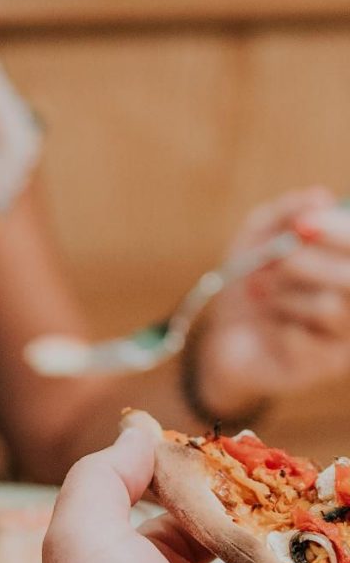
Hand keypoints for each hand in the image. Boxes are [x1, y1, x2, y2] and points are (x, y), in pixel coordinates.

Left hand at [44, 427, 349, 562]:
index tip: (249, 442)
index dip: (213, 477)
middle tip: (308, 468)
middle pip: (239, 538)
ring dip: (314, 532)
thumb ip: (106, 477)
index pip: (182, 511)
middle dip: (272, 503)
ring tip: (342, 491)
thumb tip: (137, 430)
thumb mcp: (81, 535)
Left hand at [194, 188, 349, 410]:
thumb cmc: (252, 284)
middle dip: (305, 263)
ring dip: (286, 296)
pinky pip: (309, 342)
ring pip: (332, 307)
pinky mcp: (328, 365)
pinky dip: (281, 328)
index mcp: (348, 263)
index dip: (338, 231)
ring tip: (261, 293)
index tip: (301, 224)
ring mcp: (349, 334)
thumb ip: (284, 214)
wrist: (225, 339)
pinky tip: (273, 327)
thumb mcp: (257, 240)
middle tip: (271, 262)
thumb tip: (317, 197)